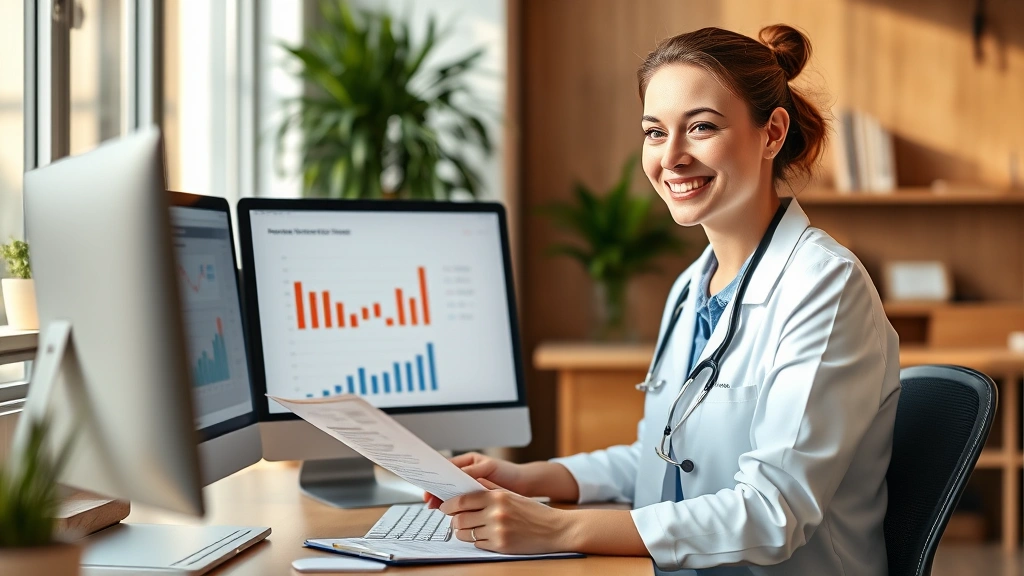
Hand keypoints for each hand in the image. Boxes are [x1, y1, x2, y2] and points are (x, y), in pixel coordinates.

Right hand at [424, 452, 525, 507]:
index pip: (446, 468)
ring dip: (445, 500)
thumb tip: (456, 477)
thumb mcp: (488, 468)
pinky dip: (456, 507)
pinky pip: (462, 502)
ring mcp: (471, 486)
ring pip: (453, 493)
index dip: (436, 477)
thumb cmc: (508, 472)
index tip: (429, 486)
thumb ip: (472, 472)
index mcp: (468, 462)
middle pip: (447, 482)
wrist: (525, 484)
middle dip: (437, 491)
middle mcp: (467, 473)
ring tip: (438, 508)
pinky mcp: (477, 499)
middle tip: (430, 501)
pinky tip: (452, 512)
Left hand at [440, 479, 574, 553]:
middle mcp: (496, 513)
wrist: (555, 529)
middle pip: (460, 518)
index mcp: (497, 496)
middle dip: (454, 519)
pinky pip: (478, 544)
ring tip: (467, 528)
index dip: (449, 504)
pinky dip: (476, 540)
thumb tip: (468, 485)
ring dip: (462, 531)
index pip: (463, 500)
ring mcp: (498, 531)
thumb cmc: (534, 511)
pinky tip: (482, 535)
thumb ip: (490, 489)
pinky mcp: (501, 546)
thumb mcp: (512, 494)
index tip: (445, 506)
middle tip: (455, 519)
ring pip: (466, 533)